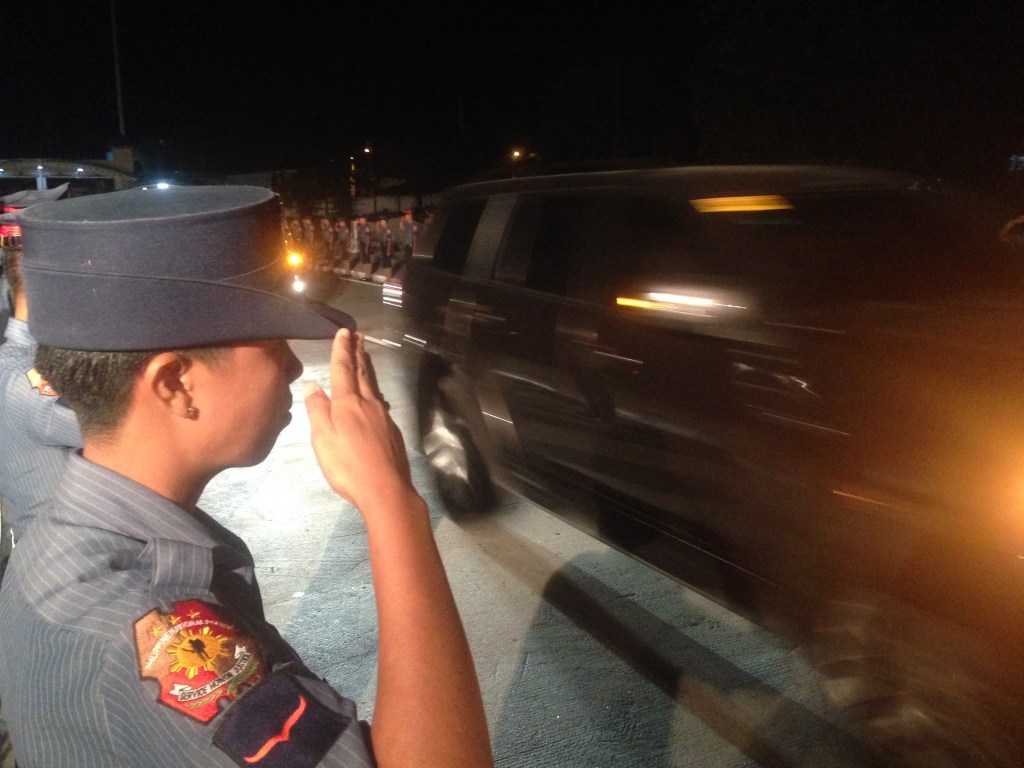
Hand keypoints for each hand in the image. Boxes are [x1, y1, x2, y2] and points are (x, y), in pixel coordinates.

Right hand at [304, 329, 413, 510]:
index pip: (343, 369)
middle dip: (358, 352)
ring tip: (365, 356)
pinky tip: (373, 394)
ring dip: (367, 368)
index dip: (342, 349)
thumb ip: (318, 411)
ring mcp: (383, 416)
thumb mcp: (323, 439)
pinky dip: (374, 389)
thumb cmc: (347, 466)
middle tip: (358, 335)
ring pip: (373, 385)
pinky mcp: (391, 430)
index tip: (344, 332)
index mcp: (347, 403)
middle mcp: (368, 403)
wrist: (386, 489)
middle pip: (362, 372)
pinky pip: (380, 401)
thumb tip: (313, 386)